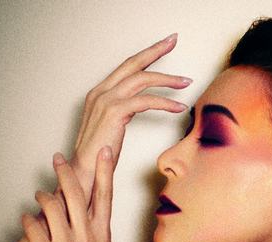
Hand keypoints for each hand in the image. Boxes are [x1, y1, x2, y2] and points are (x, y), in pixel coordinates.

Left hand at [21, 147, 114, 241]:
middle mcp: (86, 238)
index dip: (105, 170)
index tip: (105, 152)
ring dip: (43, 197)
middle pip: (76, 193)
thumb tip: (92, 222)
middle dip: (66, 172)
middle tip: (58, 158)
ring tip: (39, 195)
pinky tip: (25, 217)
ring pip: (51, 207)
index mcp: (103, 237)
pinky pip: (33, 229)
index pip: (106, 196)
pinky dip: (28, 219)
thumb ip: (98, 238)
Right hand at [69, 33, 190, 202]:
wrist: (85, 171)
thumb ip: (125, 110)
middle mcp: (101, 92)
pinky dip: (165, 102)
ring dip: (167, 79)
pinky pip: (146, 101)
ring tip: (186, 81)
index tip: (162, 46)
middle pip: (133, 64)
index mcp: (99, 93)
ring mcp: (106, 100)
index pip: (126, 67)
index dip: (145, 56)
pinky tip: (178, 106)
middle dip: (155, 51)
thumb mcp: (113, 126)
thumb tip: (143, 103)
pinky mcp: (114, 112)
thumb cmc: (100, 154)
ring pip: (142, 79)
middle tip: (172, 40)